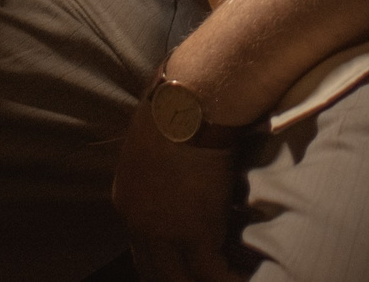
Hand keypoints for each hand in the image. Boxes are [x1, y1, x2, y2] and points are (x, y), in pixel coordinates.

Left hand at [113, 102, 243, 281]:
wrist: (188, 105)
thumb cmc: (174, 110)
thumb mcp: (152, 144)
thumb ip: (158, 169)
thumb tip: (177, 167)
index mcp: (126, 201)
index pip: (140, 249)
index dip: (160, 264)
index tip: (176, 271)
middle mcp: (139, 223)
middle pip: (155, 271)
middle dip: (177, 278)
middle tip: (197, 279)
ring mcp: (165, 233)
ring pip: (181, 279)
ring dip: (200, 280)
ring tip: (222, 279)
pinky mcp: (196, 234)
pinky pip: (212, 274)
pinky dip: (227, 279)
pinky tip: (241, 279)